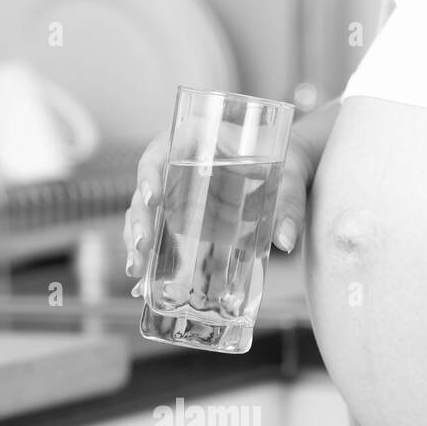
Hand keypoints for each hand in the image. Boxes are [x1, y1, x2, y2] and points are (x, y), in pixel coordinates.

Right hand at [122, 130, 317, 294]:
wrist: (290, 172)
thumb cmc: (287, 160)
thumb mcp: (288, 174)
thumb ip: (288, 201)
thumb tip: (286, 240)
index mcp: (195, 142)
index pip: (160, 155)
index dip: (150, 176)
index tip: (154, 199)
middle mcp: (178, 169)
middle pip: (146, 192)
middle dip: (139, 221)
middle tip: (143, 247)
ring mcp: (178, 197)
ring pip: (146, 218)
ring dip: (137, 244)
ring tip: (136, 272)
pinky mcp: (184, 221)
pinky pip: (160, 238)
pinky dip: (150, 260)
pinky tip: (141, 283)